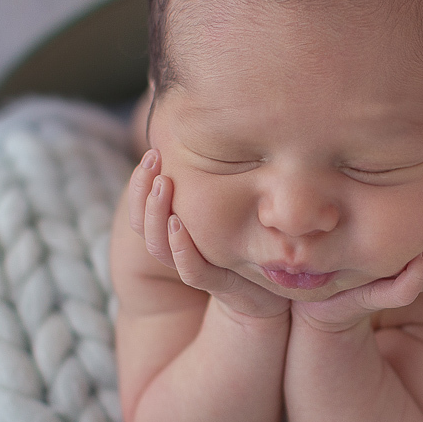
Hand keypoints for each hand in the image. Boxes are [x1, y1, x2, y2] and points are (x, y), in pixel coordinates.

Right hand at [128, 150, 290, 319]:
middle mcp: (181, 250)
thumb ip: (221, 180)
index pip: (143, 209)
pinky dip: (182, 250)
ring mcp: (200, 268)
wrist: (282, 287)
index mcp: (179, 231)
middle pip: (143, 226)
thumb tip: (211, 134)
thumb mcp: (237, 204)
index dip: (140, 184)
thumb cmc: (257, 239)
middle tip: (152, 159)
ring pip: (160, 248)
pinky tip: (178, 224)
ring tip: (163, 184)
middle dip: (143, 191)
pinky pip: (193, 271)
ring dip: (157, 215)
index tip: (152, 152)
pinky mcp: (222, 286)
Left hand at [292, 193, 422, 331]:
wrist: (293, 275)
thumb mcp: (356, 202)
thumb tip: (412, 146)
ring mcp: (388, 285)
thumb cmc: (323, 233)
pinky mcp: (366, 299)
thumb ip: (382, 185)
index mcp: (409, 249)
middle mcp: (405, 270)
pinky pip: (403, 291)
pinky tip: (420, 257)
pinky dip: (414, 277)